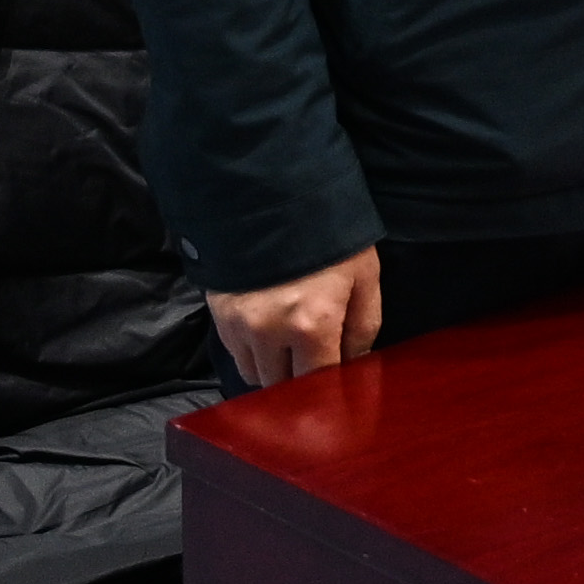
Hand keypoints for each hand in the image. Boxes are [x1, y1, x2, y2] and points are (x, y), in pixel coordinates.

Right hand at [209, 246, 381, 385]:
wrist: (275, 196)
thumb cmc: (331, 235)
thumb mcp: (364, 275)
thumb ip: (363, 325)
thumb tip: (355, 363)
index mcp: (312, 325)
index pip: (319, 381)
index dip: (331, 387)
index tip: (338, 384)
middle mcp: (270, 334)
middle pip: (283, 386)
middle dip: (302, 382)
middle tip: (316, 364)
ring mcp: (240, 327)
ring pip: (256, 375)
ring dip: (275, 371)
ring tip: (292, 349)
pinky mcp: (219, 316)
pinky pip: (236, 355)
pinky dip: (254, 354)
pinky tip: (270, 334)